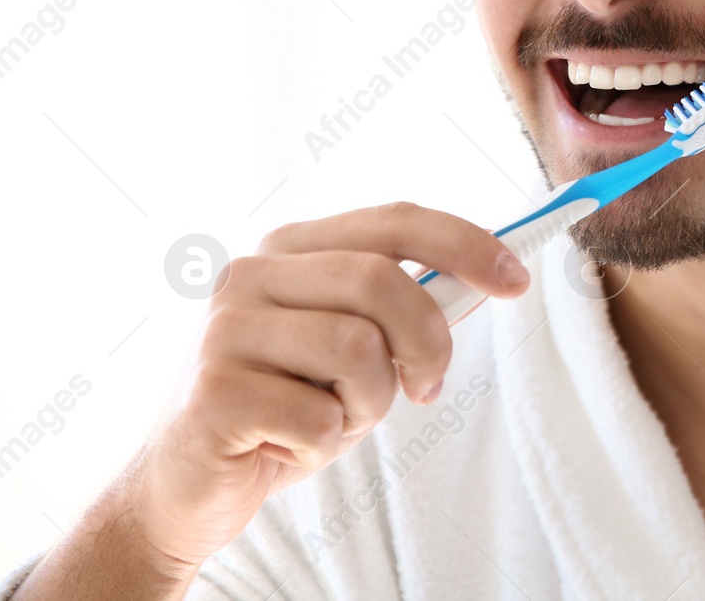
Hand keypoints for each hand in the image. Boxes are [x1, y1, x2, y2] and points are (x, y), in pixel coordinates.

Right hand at [17, 203, 529, 599]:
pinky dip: (325, 444)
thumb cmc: (286, 405)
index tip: (517, 279)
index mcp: (290, 247)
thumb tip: (491, 275)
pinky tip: (289, 446)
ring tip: (337, 417)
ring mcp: (224, 329)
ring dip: (372, 402)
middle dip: (429, 341)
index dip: (465, 243)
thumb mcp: (353, 347)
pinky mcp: (213, 391)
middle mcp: (250, 273)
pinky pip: (321, 416)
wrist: (187, 484)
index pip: (394, 220)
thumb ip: (402, 307)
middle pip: (384, 282)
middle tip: (428, 387)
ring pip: (359, 349)